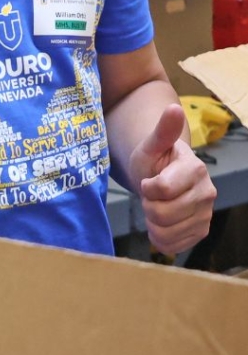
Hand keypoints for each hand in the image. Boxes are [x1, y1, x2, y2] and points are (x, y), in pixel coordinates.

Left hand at [131, 104, 216, 255]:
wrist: (161, 178)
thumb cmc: (154, 160)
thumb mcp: (151, 145)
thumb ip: (162, 130)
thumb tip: (173, 108)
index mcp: (195, 169)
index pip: (162, 189)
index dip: (146, 188)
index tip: (147, 181)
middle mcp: (207, 193)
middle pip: (162, 213)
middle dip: (148, 205)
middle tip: (150, 196)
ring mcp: (205, 214)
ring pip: (166, 232)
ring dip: (152, 222)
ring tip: (155, 207)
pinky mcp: (201, 232)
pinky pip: (173, 245)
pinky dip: (160, 237)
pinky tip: (160, 224)